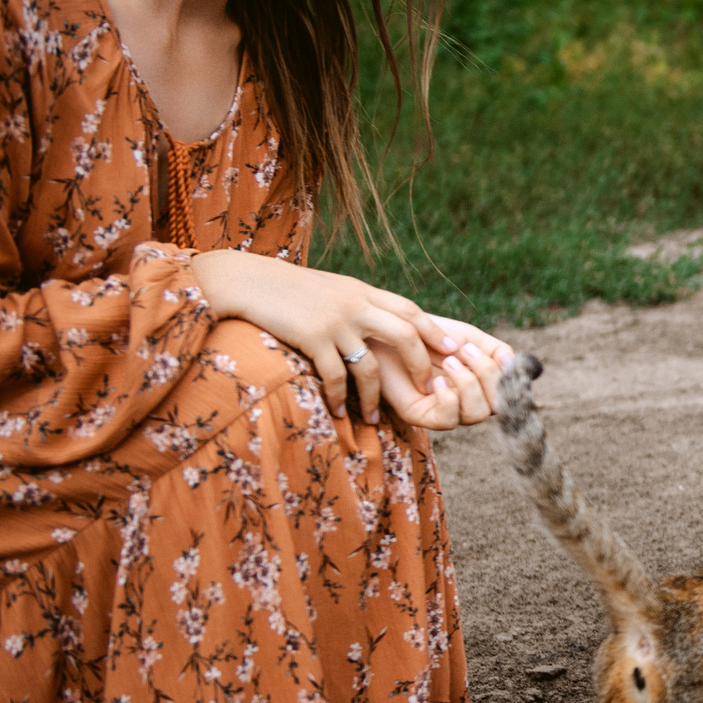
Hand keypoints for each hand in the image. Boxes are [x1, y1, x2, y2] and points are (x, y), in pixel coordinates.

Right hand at [191, 250, 455, 421]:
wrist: (248, 282)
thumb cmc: (291, 291)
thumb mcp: (333, 290)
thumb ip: (360, 304)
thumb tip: (385, 324)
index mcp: (362, 292)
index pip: (410, 310)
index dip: (434, 332)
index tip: (454, 351)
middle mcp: (354, 304)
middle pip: (404, 335)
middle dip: (420, 366)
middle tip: (427, 392)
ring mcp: (334, 322)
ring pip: (370, 365)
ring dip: (375, 398)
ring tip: (375, 420)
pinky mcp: (311, 338)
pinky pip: (335, 376)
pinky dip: (340, 399)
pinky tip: (340, 413)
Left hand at [369, 325, 515, 430]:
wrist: (386, 333)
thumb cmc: (424, 334)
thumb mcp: (467, 336)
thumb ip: (495, 349)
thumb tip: (512, 364)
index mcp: (481, 383)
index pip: (510, 391)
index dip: (511, 378)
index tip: (498, 355)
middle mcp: (467, 400)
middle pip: (498, 406)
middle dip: (488, 377)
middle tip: (465, 352)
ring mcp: (446, 411)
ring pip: (477, 414)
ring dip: (468, 384)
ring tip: (448, 362)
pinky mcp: (421, 417)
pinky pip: (449, 420)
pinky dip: (449, 398)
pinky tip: (436, 380)